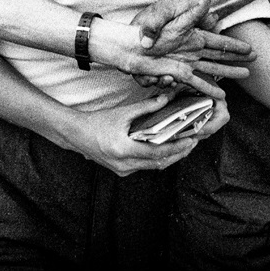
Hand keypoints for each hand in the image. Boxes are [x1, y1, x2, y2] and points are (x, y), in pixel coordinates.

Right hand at [67, 94, 205, 175]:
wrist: (76, 134)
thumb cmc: (97, 122)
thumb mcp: (122, 113)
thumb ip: (146, 108)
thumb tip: (166, 99)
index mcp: (124, 150)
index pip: (158, 152)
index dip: (177, 147)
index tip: (191, 140)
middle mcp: (124, 164)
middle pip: (159, 163)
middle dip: (178, 153)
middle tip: (192, 142)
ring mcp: (123, 170)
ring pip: (153, 166)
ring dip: (169, 157)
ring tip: (183, 145)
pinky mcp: (122, 171)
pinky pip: (144, 166)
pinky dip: (156, 158)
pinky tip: (164, 148)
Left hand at [130, 0, 254, 86]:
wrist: (129, 45)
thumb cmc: (149, 29)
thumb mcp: (172, 19)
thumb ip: (192, 12)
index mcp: (194, 37)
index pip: (220, 42)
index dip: (235, 46)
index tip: (251, 49)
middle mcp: (193, 50)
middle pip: (220, 55)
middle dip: (237, 59)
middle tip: (254, 62)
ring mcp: (186, 63)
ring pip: (212, 68)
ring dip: (228, 72)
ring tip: (245, 75)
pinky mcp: (177, 73)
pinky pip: (197, 82)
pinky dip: (209, 88)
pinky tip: (219, 95)